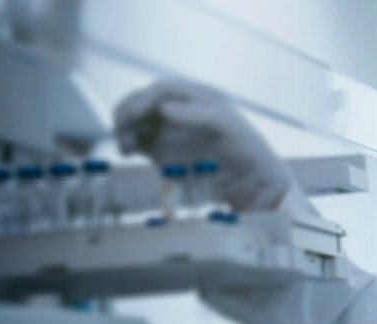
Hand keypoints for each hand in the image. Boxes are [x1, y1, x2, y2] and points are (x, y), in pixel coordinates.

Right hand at [113, 79, 310, 211]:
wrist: (253, 180)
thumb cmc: (247, 147)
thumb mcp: (227, 125)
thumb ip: (197, 115)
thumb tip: (164, 108)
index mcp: (197, 97)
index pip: (163, 90)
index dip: (145, 99)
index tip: (135, 114)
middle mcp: (180, 111)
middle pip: (143, 103)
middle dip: (128, 112)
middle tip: (123, 129)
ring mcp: (171, 131)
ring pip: (136, 122)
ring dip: (124, 128)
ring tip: (126, 145)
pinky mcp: (164, 152)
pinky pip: (139, 142)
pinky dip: (129, 143)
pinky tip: (129, 152)